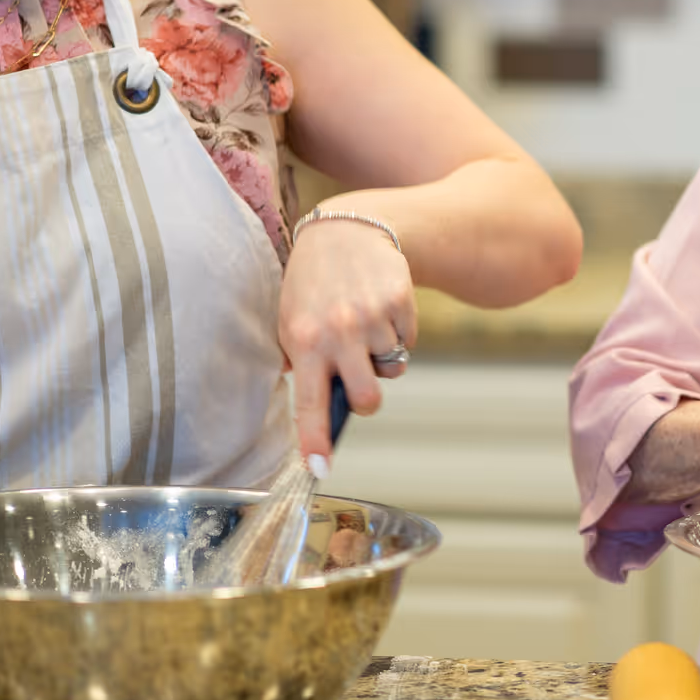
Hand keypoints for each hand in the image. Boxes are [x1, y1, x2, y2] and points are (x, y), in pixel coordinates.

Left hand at [279, 218, 417, 472]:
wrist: (347, 231)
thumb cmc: (313, 284)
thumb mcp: (290, 319)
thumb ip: (300, 361)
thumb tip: (318, 408)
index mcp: (304, 342)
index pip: (310, 403)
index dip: (316, 440)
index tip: (319, 469)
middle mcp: (338, 332)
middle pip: (369, 399)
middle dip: (369, 398)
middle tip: (362, 378)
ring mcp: (372, 317)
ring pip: (393, 368)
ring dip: (382, 355)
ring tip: (364, 322)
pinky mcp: (400, 302)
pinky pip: (408, 341)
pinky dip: (398, 332)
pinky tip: (380, 307)